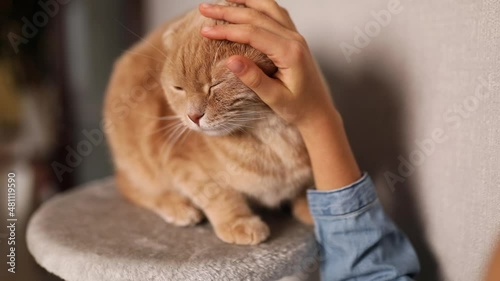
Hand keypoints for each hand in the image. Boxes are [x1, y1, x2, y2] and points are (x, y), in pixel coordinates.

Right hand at [199, 0, 336, 129]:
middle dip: (228, 10)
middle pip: (257, 15)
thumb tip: (230, 60)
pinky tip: (246, 5)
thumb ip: (254, 79)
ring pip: (268, 7)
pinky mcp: (294, 38)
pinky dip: (258, 5)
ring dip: (244, 1)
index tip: (205, 30)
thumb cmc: (298, 108)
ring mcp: (296, 36)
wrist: (318, 112)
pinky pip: (276, 13)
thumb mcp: (275, 99)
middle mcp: (294, 39)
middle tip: (204, 9)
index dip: (227, 30)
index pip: (252, 33)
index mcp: (290, 52)